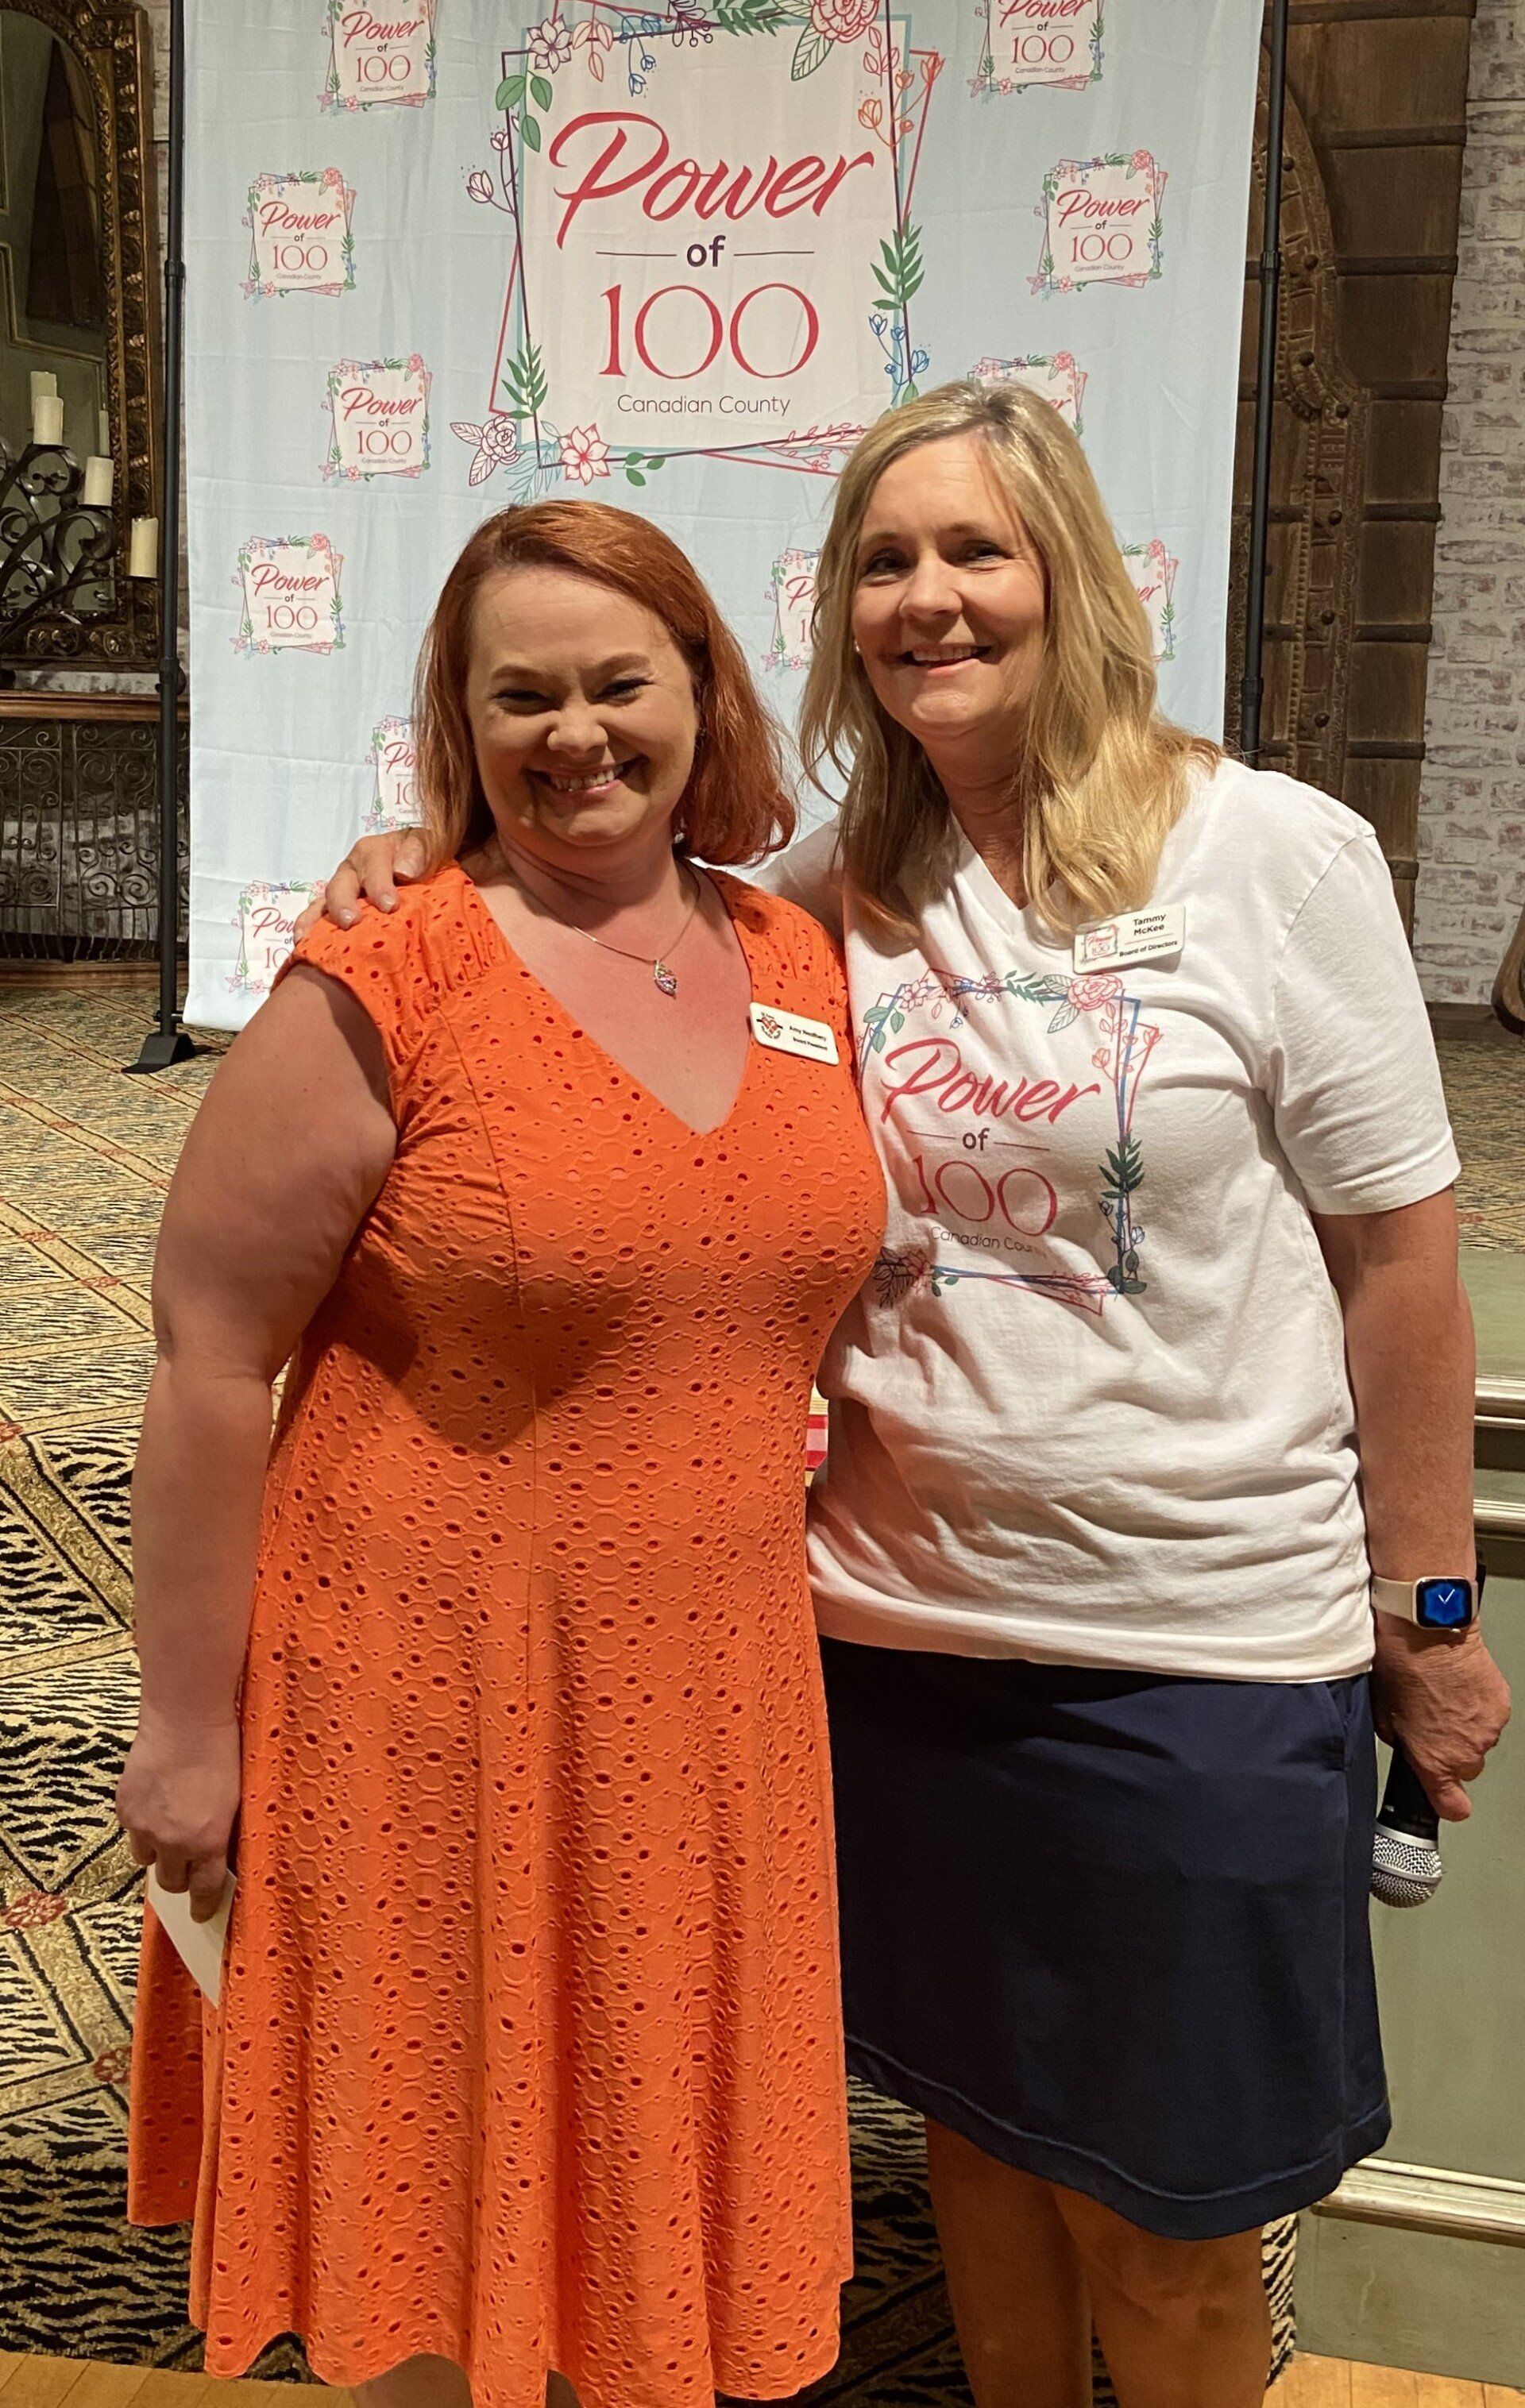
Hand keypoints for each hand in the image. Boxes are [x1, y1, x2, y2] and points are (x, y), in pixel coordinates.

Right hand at [117, 1711, 240, 1921]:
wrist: (186, 1719)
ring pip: (146, 1858)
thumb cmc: (223, 1752)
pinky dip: (143, 1823)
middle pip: (171, 1883)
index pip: (204, 1891)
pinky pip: (132, 1830)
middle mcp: (173, 1842)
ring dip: (158, 1850)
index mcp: (208, 1842)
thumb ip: (222, 1833)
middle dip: (180, 1877)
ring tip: (170, 1825)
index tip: (201, 1914)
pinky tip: (157, 1800)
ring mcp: (144, 1827)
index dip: (203, 1907)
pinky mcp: (125, 1808)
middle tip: (187, 1865)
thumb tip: (218, 1857)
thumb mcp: (236, 1800)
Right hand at [292, 831, 428, 940]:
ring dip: (316, 920)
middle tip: (351, 922)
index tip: (390, 906)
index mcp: (374, 851)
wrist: (423, 866)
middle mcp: (352, 870)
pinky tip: (301, 944)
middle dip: (343, 904)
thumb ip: (419, 851)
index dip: (379, 884)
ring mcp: (342, 891)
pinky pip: (318, 919)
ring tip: (306, 938)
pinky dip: (309, 930)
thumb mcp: (428, 844)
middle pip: (341, 885)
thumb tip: (404, 870)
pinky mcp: (337, 911)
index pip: (374, 864)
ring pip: (324, 903)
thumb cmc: (423, 856)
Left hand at [1371, 1621, 1510, 1821]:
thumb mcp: (1383, 1714)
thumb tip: (1405, 1742)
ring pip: (1480, 1740)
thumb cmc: (1400, 1666)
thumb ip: (1399, 1741)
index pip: (1453, 1806)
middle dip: (1451, 1752)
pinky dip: (1477, 1706)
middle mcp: (1466, 1750)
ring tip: (1443, 1697)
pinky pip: (1490, 1716)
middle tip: (1432, 1723)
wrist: (1427, 1630)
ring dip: (1465, 1726)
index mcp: (1434, 1760)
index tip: (1446, 1799)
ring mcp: (1488, 1728)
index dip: (1448, 1802)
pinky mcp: (1501, 1704)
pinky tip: (1459, 1686)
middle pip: (1466, 1767)